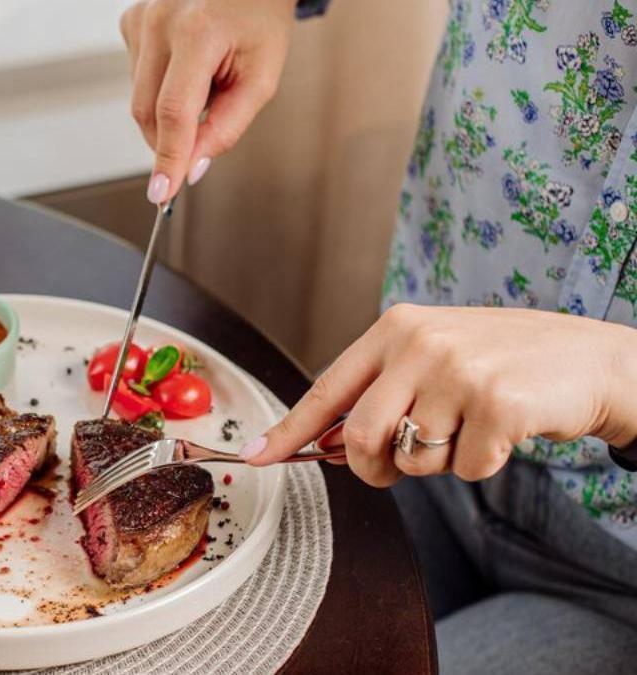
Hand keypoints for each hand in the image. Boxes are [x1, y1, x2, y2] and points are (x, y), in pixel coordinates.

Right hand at [120, 0, 296, 201]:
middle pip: (148, 113)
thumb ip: (227, 127)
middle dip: (171, 140)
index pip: (173, 112)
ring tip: (204, 81)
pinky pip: (137, 79)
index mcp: (197, 32)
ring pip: (140, 100)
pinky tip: (186, 66)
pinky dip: (160, 87)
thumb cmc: (259, 19)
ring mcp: (140, 20)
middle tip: (202, 138)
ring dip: (169, 109)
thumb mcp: (261, 77)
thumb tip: (193, 166)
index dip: (168, 158)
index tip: (162, 193)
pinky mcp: (130, 23)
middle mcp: (159, 22)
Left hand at [242, 304, 636, 485]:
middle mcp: (420, 342)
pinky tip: (502, 432)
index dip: (291, 429)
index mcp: (396, 328)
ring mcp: (459, 370)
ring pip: (413, 459)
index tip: (257, 456)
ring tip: (469, 426)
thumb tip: (328, 446)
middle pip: (362, 437)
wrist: (589, 360)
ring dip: (438, 463)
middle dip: (373, 469)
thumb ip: (381, 396)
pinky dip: (480, 465)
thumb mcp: (433, 361)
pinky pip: (463, 469)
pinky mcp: (498, 402)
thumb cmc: (503, 364)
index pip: (327, 388)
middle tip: (397, 466)